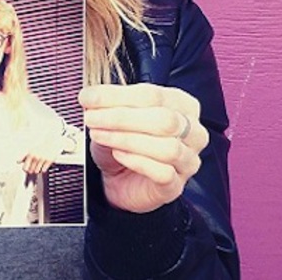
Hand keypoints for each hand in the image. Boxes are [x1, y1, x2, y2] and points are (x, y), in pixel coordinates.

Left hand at [20, 136, 61, 173]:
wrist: (52, 141)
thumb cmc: (41, 145)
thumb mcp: (31, 149)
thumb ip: (24, 156)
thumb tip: (17, 162)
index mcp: (30, 154)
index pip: (24, 168)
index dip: (25, 169)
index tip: (26, 169)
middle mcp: (36, 157)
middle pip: (30, 171)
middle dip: (31, 170)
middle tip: (33, 167)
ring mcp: (42, 159)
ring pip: (37, 171)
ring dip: (37, 170)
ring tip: (38, 166)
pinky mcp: (49, 161)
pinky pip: (43, 170)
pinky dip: (43, 169)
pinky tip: (43, 165)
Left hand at [79, 83, 208, 213]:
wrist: (119, 178)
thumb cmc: (123, 141)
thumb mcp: (114, 116)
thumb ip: (107, 103)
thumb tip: (90, 97)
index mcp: (182, 104)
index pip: (153, 95)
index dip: (118, 95)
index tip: (89, 97)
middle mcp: (192, 131)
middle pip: (164, 120)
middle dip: (122, 117)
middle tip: (92, 118)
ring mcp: (188, 160)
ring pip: (167, 147)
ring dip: (126, 139)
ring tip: (99, 135)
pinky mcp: (176, 186)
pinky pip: (163, 172)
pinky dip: (137, 161)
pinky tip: (118, 154)